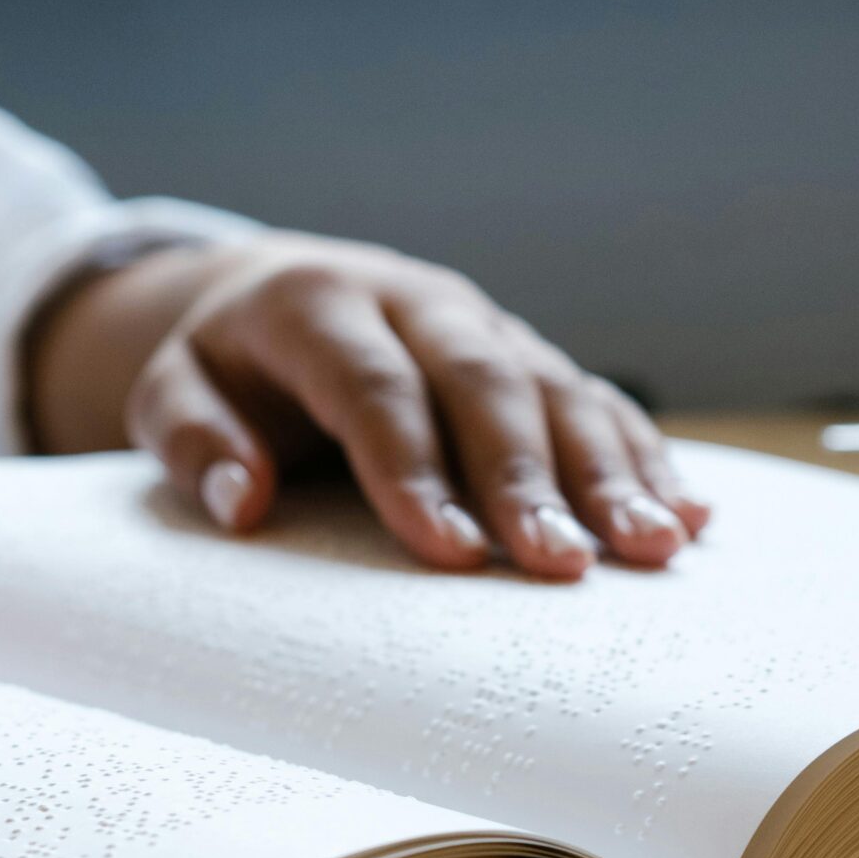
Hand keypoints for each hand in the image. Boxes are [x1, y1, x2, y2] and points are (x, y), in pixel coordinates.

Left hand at [29, 232, 707, 579]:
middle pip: (483, 385)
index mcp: (322, 305)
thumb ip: (192, 439)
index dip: (412, 468)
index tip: (447, 551)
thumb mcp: (172, 391)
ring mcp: (484, 325)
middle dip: (528, 478)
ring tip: (651, 549)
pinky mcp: (528, 354)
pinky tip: (686, 515)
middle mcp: (418, 305)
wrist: (277, 291)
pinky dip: (643, 457)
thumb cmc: (225, 368)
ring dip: (610, 471)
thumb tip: (243, 500)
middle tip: (562, 566)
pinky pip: (595, 400)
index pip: (374, 387)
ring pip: (557, 389)